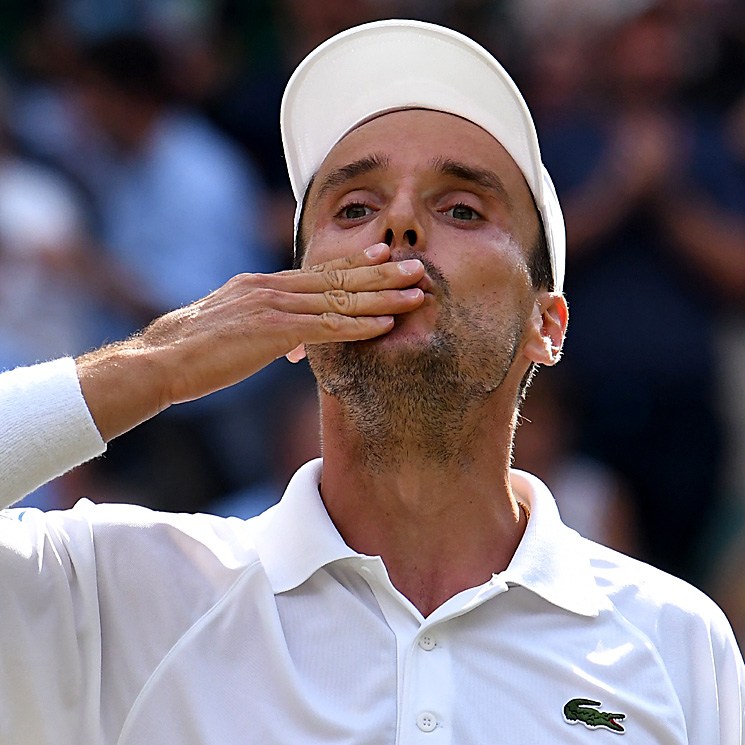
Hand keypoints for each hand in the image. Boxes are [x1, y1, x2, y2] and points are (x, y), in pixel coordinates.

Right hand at [77, 244, 424, 440]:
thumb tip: (294, 345)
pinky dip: (359, 325)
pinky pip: (326, 327)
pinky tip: (385, 324)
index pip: (317, 270)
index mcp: (261, 284)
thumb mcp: (234, 331)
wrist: (161, 361)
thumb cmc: (194, 351)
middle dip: (381, 271)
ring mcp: (272, 306)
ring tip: (416, 292)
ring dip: (382, 296)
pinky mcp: (272, 331)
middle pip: (337, 276)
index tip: (383, 251)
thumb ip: (269, 331)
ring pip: (339, 298)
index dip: (355, 261)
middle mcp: (271, 287)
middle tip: (416, 264)